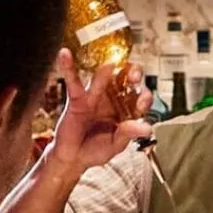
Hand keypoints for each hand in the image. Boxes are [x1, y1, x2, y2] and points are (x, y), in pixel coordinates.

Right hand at [42, 50, 150, 173]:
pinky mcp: (77, 98)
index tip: (142, 101)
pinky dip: (68, 67)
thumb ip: (128, 134)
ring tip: (110, 65)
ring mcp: (95, 96)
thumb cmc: (95, 150)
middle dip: (132, 75)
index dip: (144, 97)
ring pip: (102, 79)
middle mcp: (113, 99)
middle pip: (126, 81)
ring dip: (106, 71)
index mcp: (127, 110)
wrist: (72, 158)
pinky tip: (65, 54)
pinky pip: (73, 81)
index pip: (140, 98)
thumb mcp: (115, 145)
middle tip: (134, 75)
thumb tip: (148, 129)